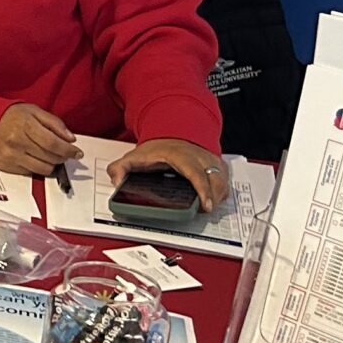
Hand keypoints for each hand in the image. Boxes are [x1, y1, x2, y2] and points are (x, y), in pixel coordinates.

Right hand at [0, 103, 76, 175]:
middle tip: (64, 152)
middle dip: (62, 156)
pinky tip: (36, 158)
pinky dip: (37, 167)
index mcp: (25, 125)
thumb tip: (70, 138)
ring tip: (51, 156)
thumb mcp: (33, 111)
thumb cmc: (8, 116)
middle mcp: (18, 142)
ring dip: (52, 164)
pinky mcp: (6, 166)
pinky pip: (30, 172)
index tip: (76, 153)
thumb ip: (54, 123)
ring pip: (43, 168)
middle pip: (51, 157)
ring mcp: (11, 156)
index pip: (54, 143)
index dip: (69, 150)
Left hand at [110, 136, 229, 211]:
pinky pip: (225, 181)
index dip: (203, 190)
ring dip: (218, 196)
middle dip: (213, 198)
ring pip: (223, 181)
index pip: (196, 173)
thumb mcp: (135, 156)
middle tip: (206, 210)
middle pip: (215, 180)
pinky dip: (221, 192)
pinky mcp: (217, 165)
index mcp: (181, 155)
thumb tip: (116, 181)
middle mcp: (199, 157)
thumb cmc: (158, 147)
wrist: (173, 132)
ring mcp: (210, 161)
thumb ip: (120, 168)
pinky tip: (212, 199)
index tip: (205, 205)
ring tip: (207, 207)